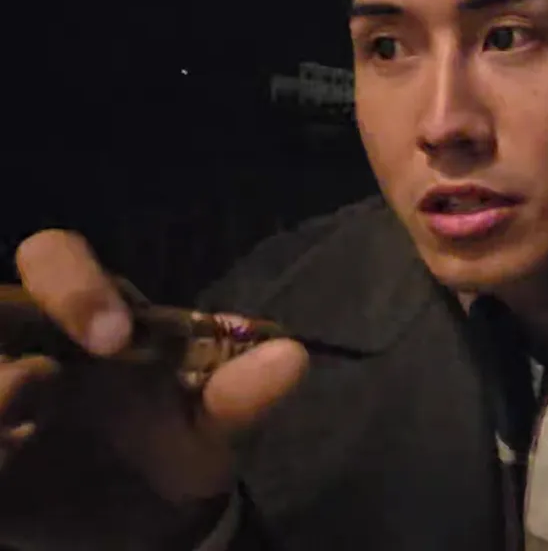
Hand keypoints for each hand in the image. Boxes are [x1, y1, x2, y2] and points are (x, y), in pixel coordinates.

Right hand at [0, 230, 308, 548]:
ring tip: (16, 443)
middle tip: (28, 393)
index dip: (73, 285)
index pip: (55, 258)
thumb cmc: (184, 441)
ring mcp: (2, 383)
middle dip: (1, 355)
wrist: (155, 515)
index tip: (113, 339)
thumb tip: (291, 358)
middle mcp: (29, 343)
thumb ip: (243, 393)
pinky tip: (12, 464)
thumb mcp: (217, 423)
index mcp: (92, 316)